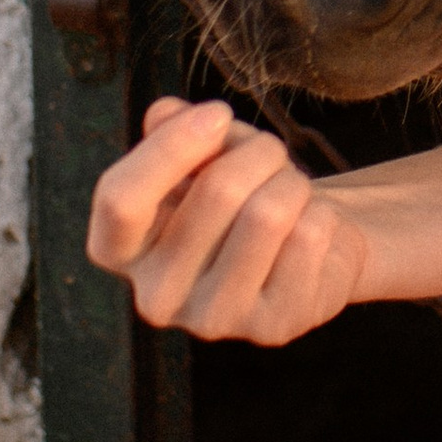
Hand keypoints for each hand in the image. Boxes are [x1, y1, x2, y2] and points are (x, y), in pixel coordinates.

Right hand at [87, 96, 367, 344]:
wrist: (305, 243)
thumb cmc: (243, 192)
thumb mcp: (204, 151)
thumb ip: (175, 127)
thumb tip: (166, 114)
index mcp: (122, 251)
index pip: (120, 199)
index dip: (171, 146)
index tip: (216, 113)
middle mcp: (156, 297)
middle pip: (216, 191)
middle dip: (259, 151)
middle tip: (271, 154)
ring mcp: (212, 320)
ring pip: (268, 213)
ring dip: (293, 182)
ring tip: (291, 191)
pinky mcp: (270, 328)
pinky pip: (309, 238)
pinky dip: (322, 215)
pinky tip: (309, 230)